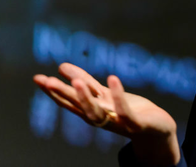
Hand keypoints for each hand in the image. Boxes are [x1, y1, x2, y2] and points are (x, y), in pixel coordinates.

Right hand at [33, 63, 180, 165]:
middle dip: (62, 94)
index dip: (53, 91)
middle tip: (46, 81)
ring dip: (86, 98)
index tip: (37, 78)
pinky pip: (125, 110)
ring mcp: (116, 122)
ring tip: (76, 82)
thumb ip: (85, 82)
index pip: (69, 101)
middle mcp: (100, 118)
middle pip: (78, 106)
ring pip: (96, 112)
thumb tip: (61, 66)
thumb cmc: (130, 110)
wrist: (158, 129)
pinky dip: (118, 96)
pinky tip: (112, 79)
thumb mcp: (105, 95)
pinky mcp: (134, 123)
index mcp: (92, 110)